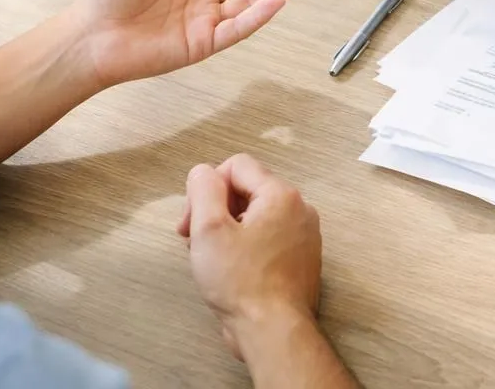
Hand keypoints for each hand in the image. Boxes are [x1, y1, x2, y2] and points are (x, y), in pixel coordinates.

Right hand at [180, 154, 323, 360]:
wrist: (273, 329)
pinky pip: (268, 238)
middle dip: (216, 210)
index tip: (190, 222)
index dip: (206, 187)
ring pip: (256, 216)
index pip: (237, 166)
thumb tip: (204, 172)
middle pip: (248, 190)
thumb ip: (204, 190)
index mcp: (281, 195)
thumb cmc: (240, 281)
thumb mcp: (210, 229)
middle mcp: (300, 209)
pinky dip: (246, 246)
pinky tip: (231, 270)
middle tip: (193, 241)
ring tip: (210, 259)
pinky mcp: (301, 258)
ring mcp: (304, 234)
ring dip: (228, 229)